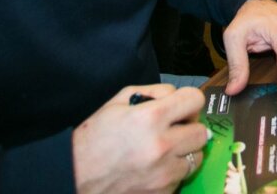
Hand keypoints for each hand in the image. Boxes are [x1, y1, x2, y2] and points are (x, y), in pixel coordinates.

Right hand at [73, 83, 207, 193]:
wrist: (75, 176)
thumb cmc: (94, 138)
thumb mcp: (118, 102)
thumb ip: (152, 93)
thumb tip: (176, 97)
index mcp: (151, 118)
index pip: (195, 100)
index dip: (188, 101)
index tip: (181, 106)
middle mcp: (162, 146)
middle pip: (201, 132)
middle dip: (189, 128)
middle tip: (173, 130)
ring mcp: (163, 173)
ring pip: (196, 157)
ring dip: (183, 152)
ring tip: (162, 151)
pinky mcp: (162, 193)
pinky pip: (181, 178)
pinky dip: (172, 172)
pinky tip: (153, 168)